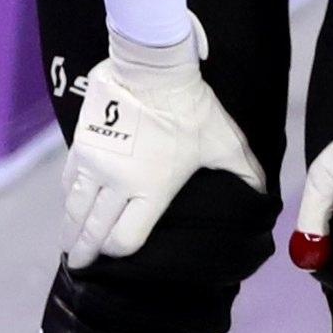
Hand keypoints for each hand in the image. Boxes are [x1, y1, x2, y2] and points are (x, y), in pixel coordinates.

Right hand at [61, 13, 266, 268]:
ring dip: (69, 230)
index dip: (118, 252)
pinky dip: (68, 198)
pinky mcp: (80, 143)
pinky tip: (70, 206)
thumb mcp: (225, 144)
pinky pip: (68, 180)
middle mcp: (117, 183)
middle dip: (84, 251)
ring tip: (68, 245)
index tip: (117, 254)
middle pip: (93, 230)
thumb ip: (245, 173)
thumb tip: (264, 194)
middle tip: (78, 265)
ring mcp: (94, 163)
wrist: (153, 67)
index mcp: (151, 189)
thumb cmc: (193, 109)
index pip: (124, 238)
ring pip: (74, 208)